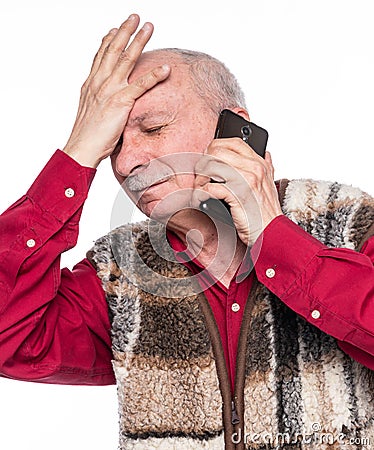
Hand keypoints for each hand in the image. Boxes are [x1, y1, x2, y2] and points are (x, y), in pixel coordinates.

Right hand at [63, 14, 169, 167]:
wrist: (82, 148)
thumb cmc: (87, 136)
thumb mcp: (90, 112)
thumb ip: (98, 101)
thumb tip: (104, 102)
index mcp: (91, 85)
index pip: (100, 57)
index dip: (108, 41)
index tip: (114, 29)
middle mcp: (99, 82)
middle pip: (114, 50)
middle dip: (125, 31)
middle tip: (135, 17)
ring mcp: (110, 90)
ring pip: (127, 60)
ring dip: (139, 41)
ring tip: (149, 28)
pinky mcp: (121, 102)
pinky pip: (141, 85)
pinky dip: (154, 75)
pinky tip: (165, 68)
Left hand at [193, 138, 282, 245]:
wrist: (272, 233)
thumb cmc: (266, 214)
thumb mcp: (270, 185)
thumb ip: (267, 167)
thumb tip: (266, 153)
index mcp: (259, 164)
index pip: (233, 142)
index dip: (215, 149)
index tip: (208, 162)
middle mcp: (254, 168)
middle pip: (217, 151)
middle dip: (204, 163)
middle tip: (201, 178)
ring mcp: (246, 180)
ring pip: (211, 166)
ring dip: (200, 179)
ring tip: (201, 190)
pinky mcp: (237, 195)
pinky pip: (210, 187)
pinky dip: (202, 194)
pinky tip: (203, 200)